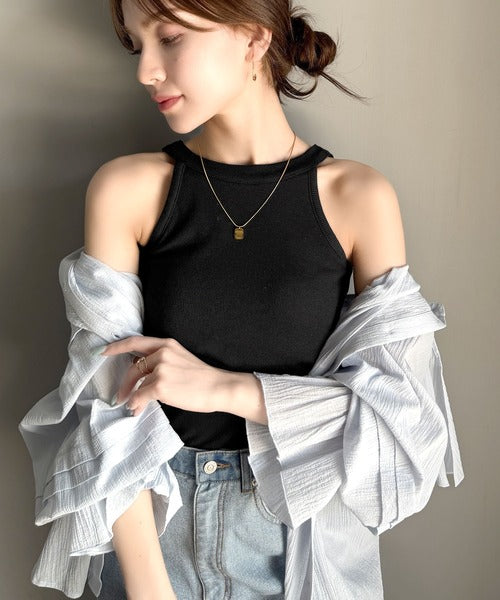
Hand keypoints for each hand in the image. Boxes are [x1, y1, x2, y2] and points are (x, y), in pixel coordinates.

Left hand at [101, 336, 235, 416]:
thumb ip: (162, 361)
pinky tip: (137, 409)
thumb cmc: (203, 378)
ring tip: (133, 406)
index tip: (103, 351)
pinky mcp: (160, 386)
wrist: (220, 387)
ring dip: (131, 396)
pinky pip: (140, 396)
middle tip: (119, 395)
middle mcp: (162, 353)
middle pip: (134, 366)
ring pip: (137, 383)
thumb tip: (141, 376)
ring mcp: (161, 369)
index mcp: (167, 344)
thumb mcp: (181, 359)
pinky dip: (136, 404)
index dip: (117, 346)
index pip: (136, 341)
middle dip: (124, 382)